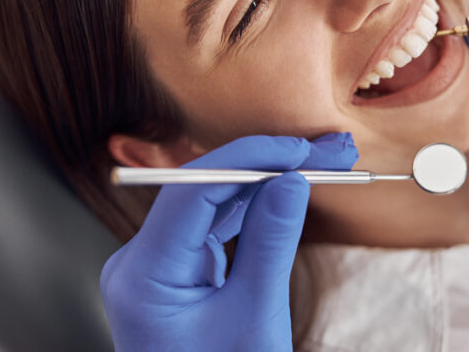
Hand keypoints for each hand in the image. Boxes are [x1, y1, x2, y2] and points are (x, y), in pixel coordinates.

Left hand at [100, 133, 357, 350]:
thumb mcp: (254, 318)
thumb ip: (270, 242)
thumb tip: (292, 181)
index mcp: (143, 275)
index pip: (191, 189)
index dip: (249, 158)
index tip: (301, 150)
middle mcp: (139, 264)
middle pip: (204, 190)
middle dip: (269, 166)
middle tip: (329, 150)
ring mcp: (155, 269)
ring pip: (213, 205)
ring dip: (269, 182)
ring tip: (325, 165)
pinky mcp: (174, 276)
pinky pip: (213, 229)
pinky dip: (254, 210)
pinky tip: (291, 192)